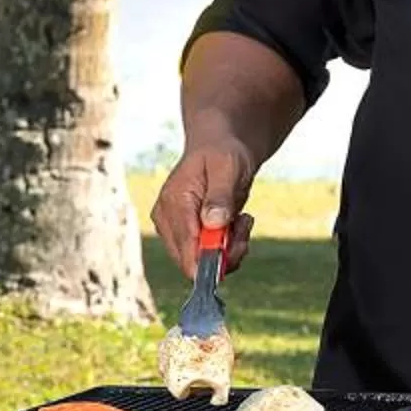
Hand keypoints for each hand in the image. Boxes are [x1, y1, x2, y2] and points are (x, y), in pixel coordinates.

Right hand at [153, 136, 258, 278]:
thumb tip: (213, 224)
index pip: (187, 251)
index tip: (242, 243)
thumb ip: (220, 196)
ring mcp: (172, 228)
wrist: (218, 148)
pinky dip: (224, 247)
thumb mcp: (227, 167)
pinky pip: (203, 255)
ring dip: (228, 249)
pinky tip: (233, 224)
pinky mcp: (181, 233)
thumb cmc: (223, 153)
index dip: (215, 259)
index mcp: (174, 203)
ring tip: (242, 220)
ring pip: (199, 262)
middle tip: (244, 225)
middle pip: (191, 262)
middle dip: (224, 254)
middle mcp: (167, 220)